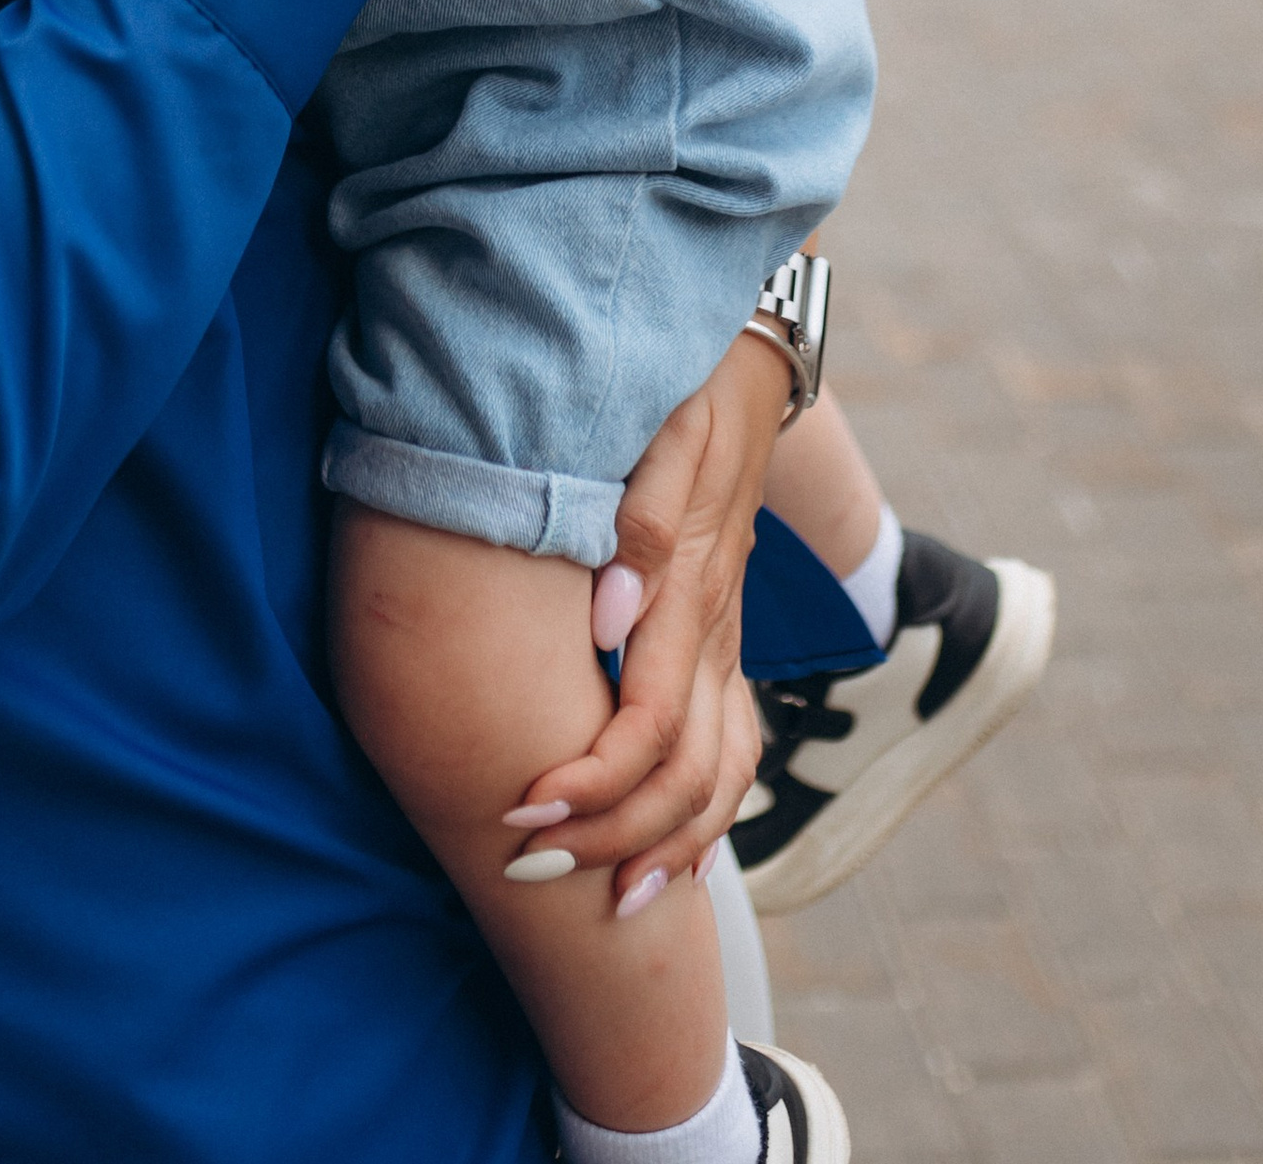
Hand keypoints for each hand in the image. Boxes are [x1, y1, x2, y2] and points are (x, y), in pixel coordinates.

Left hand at [502, 323, 790, 899]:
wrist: (743, 360)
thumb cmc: (682, 390)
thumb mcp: (661, 432)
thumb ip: (639, 521)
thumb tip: (607, 617)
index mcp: (694, 590)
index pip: (647, 726)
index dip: (588, 780)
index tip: (519, 806)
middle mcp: (717, 631)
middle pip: (684, 776)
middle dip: (612, 837)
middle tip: (534, 867)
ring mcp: (729, 639)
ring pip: (723, 777)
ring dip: (669, 845)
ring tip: (617, 901)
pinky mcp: (727, 636)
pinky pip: (738, 747)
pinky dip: (712, 814)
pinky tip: (683, 856)